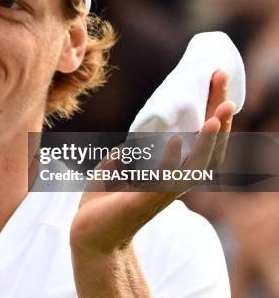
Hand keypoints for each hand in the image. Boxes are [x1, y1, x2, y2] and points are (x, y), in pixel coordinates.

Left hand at [70, 71, 234, 295]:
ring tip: (217, 115)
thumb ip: (131, 152)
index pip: (199, 135)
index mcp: (171, 170)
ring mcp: (163, 192)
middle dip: (218, 112)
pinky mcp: (145, 200)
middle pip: (209, 146)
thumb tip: (135, 139)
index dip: (209, 106)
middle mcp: (175, 180)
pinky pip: (163, 180)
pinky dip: (170, 161)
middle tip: (221, 79)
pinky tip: (175, 141)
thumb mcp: (117, 167)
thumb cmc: (103, 201)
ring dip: (208, 140)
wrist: (88, 234)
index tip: (214, 75)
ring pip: (197, 165)